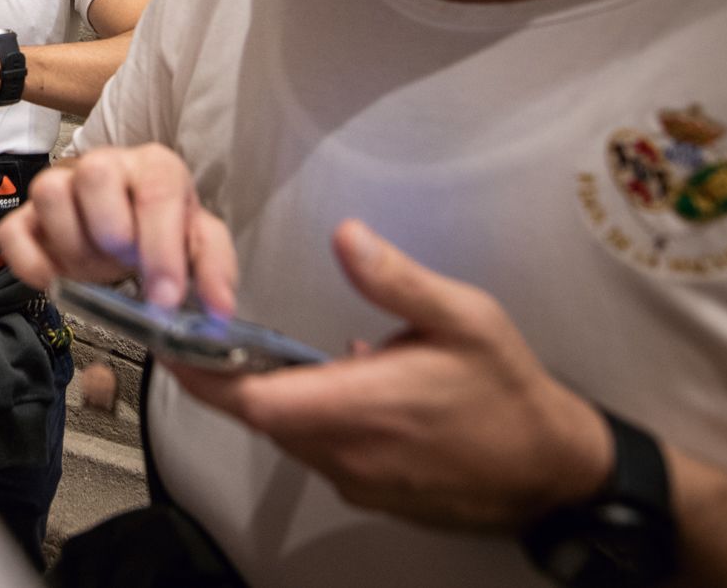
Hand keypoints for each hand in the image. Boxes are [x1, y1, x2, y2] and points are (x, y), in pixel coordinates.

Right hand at [0, 143, 238, 313]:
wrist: (131, 232)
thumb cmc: (164, 232)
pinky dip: (30, 263)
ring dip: (73, 246)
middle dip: (112, 231)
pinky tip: (57, 281)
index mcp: (155, 167)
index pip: (157, 189)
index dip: (161, 248)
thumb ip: (215, 271)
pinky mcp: (28, 218)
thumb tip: (218, 310)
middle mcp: (105, 166)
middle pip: (94, 172)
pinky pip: (11, 232)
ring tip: (96, 268)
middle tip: (124, 264)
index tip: (164, 299)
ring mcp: (61, 187)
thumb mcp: (200, 246)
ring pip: (48, 192)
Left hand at [167, 219, 609, 530]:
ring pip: (286, 436)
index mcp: (363, 406)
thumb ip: (397, 280)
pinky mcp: (369, 490)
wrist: (551, 469)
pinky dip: (306, 418)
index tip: (175, 346)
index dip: (208, 376)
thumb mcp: (465, 317)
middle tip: (198, 339)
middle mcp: (349, 451)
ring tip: (255, 353)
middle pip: (260, 419)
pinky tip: (332, 384)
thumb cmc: (509, 391)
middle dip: (225, 380)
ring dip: (269, 398)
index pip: (258, 401)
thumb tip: (347, 237)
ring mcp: (357, 477)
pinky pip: (317, 451)